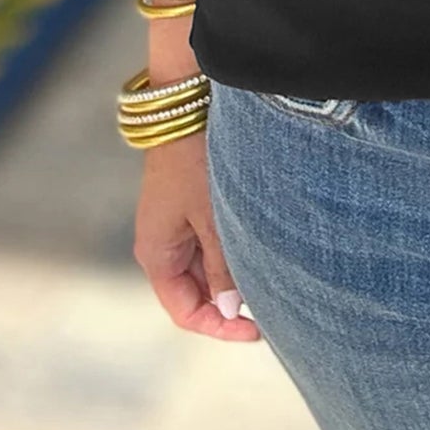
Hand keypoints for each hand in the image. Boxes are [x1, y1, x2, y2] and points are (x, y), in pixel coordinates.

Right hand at [133, 25, 259, 341]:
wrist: (190, 99)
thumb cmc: (197, 158)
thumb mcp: (212, 217)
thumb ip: (222, 265)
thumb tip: (231, 309)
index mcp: (157, 253)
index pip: (185, 310)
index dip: (220, 328)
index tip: (258, 330)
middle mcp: (164, 242)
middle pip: (196, 293)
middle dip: (230, 305)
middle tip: (273, 308)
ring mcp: (178, 222)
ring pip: (207, 268)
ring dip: (235, 277)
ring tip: (273, 280)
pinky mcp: (193, 202)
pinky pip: (212, 241)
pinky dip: (234, 252)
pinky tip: (263, 248)